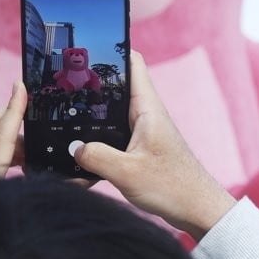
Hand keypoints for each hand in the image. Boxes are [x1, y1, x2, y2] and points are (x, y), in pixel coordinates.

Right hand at [71, 51, 234, 239]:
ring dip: (89, 122)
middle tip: (60, 86)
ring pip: (109, 118)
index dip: (111, 48)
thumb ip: (96, 157)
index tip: (86, 46)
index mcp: (147, 109)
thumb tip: (72, 148)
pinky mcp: (139, 151)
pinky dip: (96, 149)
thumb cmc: (174, 188)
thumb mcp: (127, 173)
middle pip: (113, 89)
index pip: (132, 63)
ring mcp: (142, 133)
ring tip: (61, 123)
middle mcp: (145, 116)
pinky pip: (111, 142)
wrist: (199, 212)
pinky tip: (77, 164)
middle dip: (88, 87)